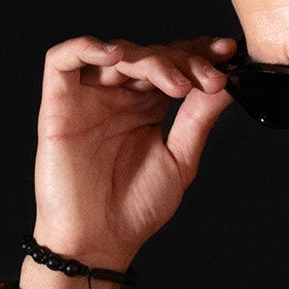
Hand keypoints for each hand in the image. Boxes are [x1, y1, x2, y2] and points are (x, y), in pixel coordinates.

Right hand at [21, 33, 236, 288]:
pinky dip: (86, 48)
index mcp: (148, 107)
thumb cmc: (136, 208)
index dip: (199, 52)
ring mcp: (90, 97)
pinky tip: (116, 56)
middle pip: (151, 55)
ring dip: (150, 60)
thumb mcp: (180, 160)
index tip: (229, 54)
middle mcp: (120, 96)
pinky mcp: (59, 103)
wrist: (100, 240)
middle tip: (209, 78)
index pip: (174, 65)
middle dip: (184, 60)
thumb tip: (227, 84)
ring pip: (118, 54)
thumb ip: (199, 119)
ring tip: (178, 83)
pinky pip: (62, 60)